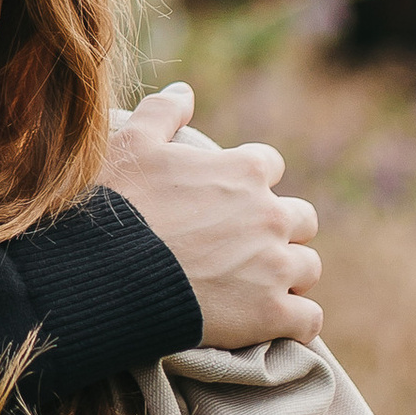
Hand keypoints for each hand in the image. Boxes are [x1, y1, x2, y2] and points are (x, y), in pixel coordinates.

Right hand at [103, 87, 321, 347]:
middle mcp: (269, 214)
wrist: (106, 273)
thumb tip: (186, 91)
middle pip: (301, 218)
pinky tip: (276, 324)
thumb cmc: (115, 206)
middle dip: (278, 230)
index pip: (270, 167)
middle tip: (244, 248)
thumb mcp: (130, 143)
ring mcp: (274, 266)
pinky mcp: (271, 313)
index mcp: (244, 170)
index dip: (249, 183)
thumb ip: (163, 111)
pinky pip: (309, 319)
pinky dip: (297, 322)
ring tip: (256, 287)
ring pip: (308, 267)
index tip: (227, 201)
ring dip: (288, 275)